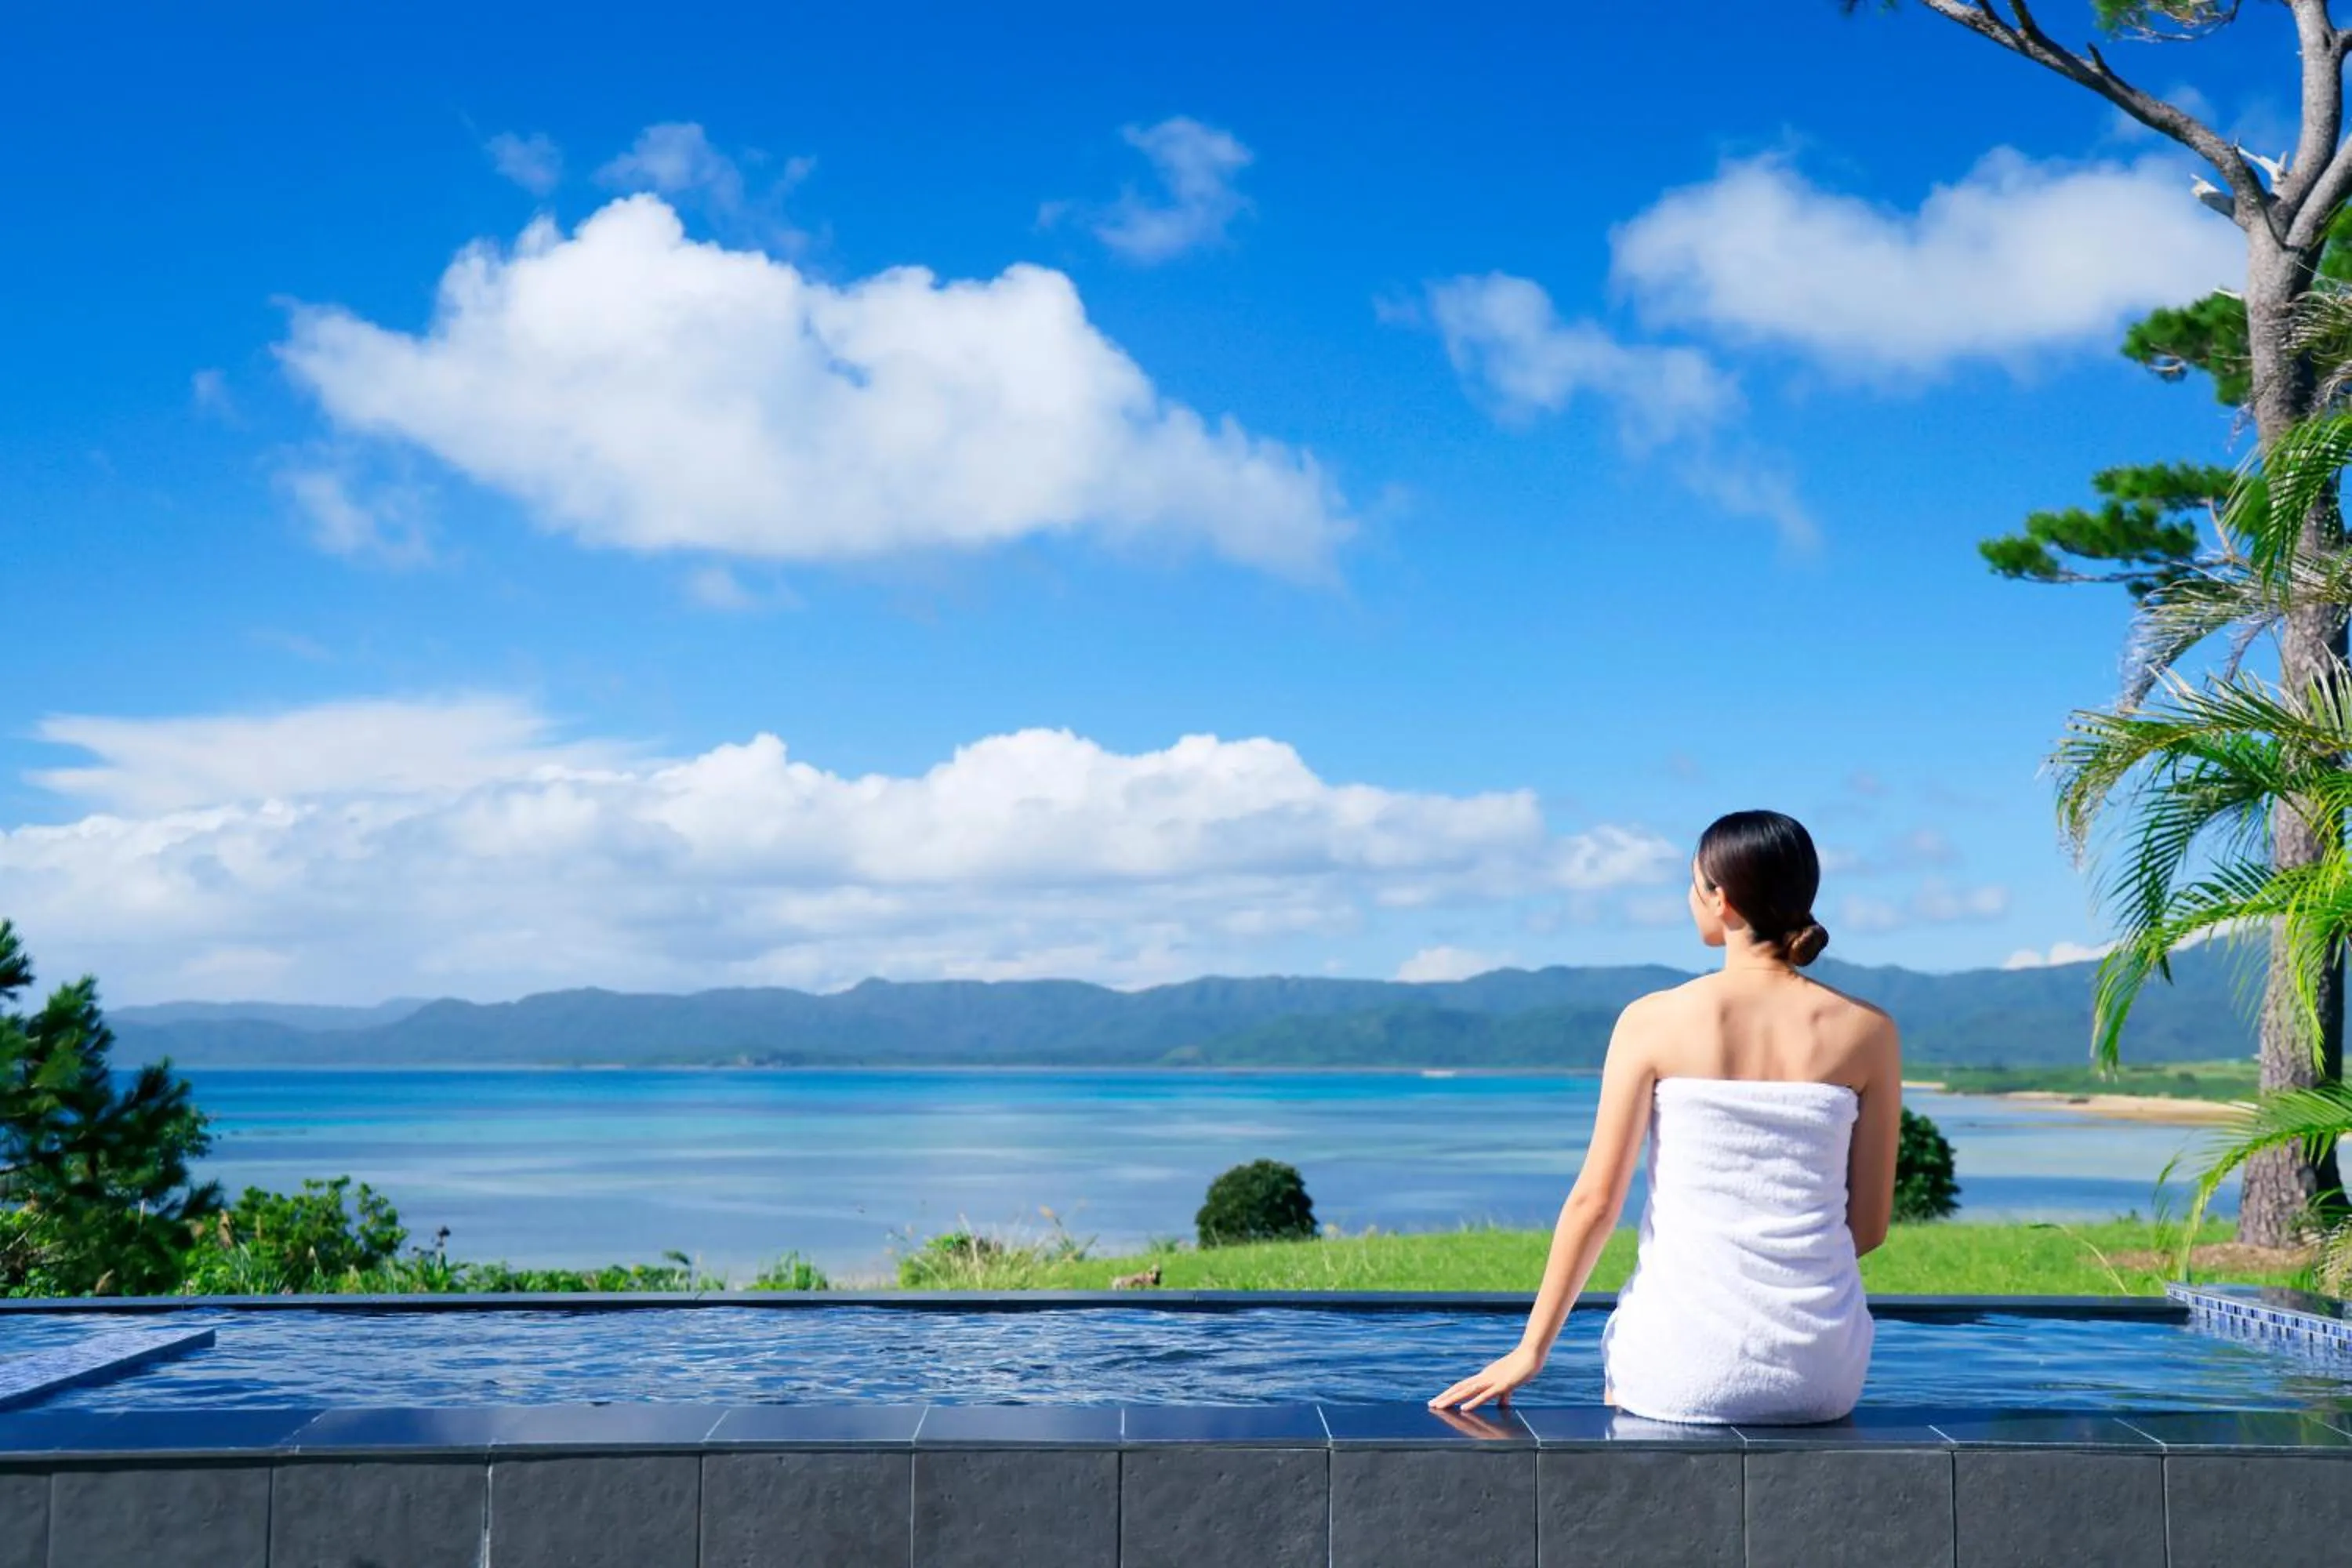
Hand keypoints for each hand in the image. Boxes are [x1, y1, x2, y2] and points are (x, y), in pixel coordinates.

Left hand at [1429, 1345, 1543, 1411]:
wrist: (1531, 1354)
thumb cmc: (1521, 1367)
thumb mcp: (1509, 1384)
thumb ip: (1504, 1395)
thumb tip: (1502, 1404)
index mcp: (1484, 1377)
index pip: (1463, 1385)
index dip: (1450, 1392)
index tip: (1438, 1399)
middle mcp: (1484, 1377)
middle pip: (1460, 1388)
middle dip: (1445, 1397)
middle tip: (1430, 1404)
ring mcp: (1492, 1381)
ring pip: (1467, 1391)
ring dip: (1452, 1399)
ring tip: (1439, 1406)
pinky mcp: (1502, 1385)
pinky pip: (1485, 1395)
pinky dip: (1473, 1402)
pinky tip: (1464, 1408)